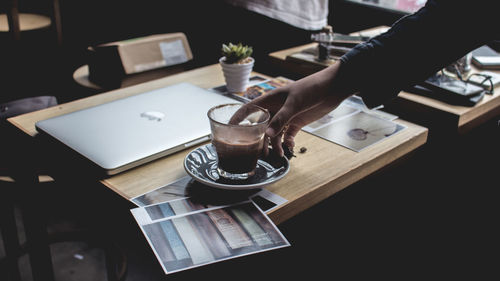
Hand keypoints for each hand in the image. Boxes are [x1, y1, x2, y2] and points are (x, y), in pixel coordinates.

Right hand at [230, 62, 352, 156]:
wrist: (332, 88)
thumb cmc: (311, 89)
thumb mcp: (294, 104)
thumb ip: (280, 120)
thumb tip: (267, 135)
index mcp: (270, 100)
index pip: (249, 109)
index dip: (238, 118)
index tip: (229, 129)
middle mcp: (276, 109)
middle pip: (262, 126)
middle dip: (259, 139)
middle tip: (258, 152)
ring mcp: (286, 116)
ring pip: (275, 133)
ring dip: (275, 144)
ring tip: (278, 155)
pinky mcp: (297, 122)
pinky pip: (287, 135)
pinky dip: (287, 143)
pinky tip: (289, 147)